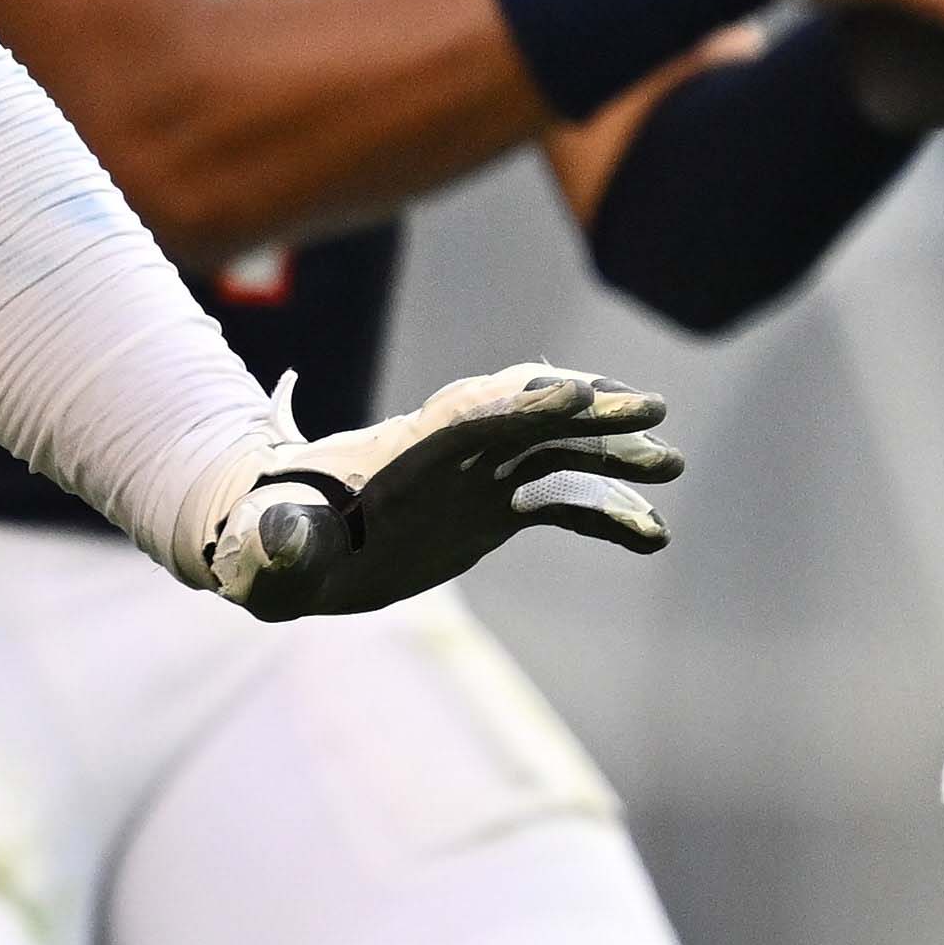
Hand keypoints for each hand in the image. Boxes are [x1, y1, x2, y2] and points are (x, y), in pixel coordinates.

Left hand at [206, 364, 679, 619]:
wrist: (286, 548)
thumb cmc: (273, 542)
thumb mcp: (272, 547)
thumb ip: (281, 542)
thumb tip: (279, 541)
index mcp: (401, 450)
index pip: (467, 415)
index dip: (517, 404)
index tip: (572, 396)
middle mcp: (449, 453)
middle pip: (527, 418)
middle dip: (587, 413)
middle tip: (652, 412)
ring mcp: (476, 478)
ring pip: (556, 454)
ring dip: (611, 456)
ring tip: (671, 467)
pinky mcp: (490, 510)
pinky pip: (558, 504)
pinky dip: (604, 514)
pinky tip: (652, 535)